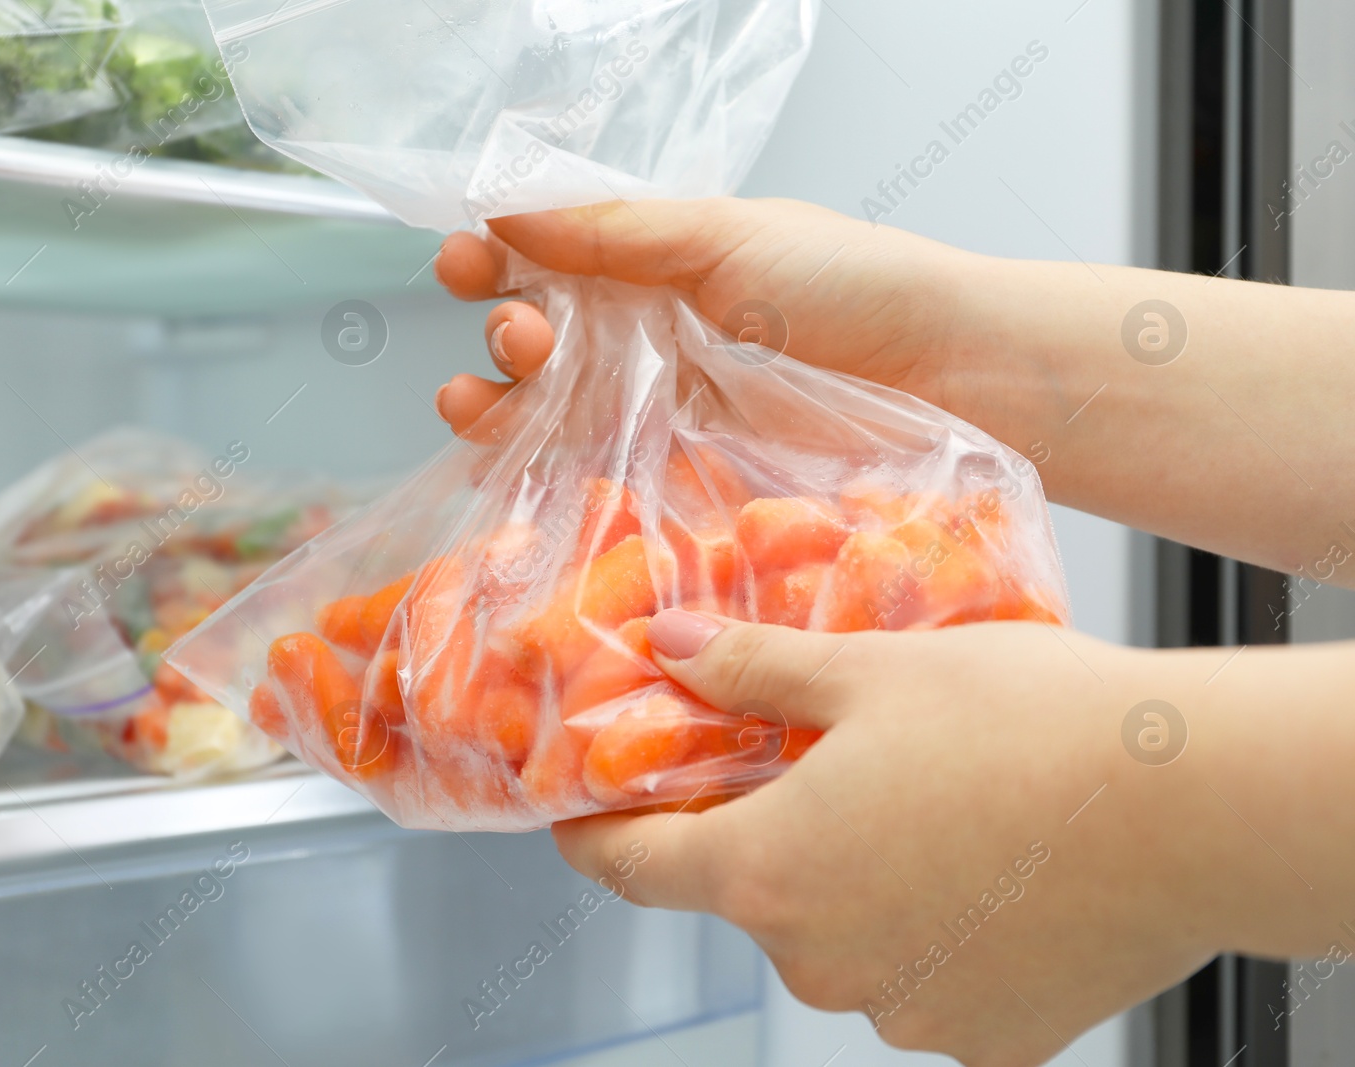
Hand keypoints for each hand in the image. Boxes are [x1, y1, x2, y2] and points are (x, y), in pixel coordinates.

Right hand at [432, 198, 984, 435]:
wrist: (940, 372)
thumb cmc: (850, 284)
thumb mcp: (726, 235)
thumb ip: (614, 234)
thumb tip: (510, 210)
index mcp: (656, 258)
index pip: (552, 255)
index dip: (497, 257)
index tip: (462, 261)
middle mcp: (648, 328)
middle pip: (540, 333)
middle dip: (504, 333)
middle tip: (518, 338)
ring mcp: (658, 401)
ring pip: (550, 403)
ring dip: (498, 398)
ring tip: (482, 399)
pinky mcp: (676, 466)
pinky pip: (591, 462)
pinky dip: (535, 460)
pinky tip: (499, 455)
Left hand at [554, 610, 1244, 1066]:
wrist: (1194, 806)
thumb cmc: (1029, 727)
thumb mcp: (867, 671)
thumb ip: (750, 669)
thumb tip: (669, 646)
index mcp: (769, 873)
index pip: (633, 869)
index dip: (597, 835)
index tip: (585, 814)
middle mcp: (822, 963)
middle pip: (750, 894)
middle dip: (766, 830)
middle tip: (815, 763)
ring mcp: (906, 1011)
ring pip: (839, 935)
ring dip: (855, 877)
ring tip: (923, 803)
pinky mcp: (986, 1036)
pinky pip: (922, 974)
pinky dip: (929, 924)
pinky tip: (982, 863)